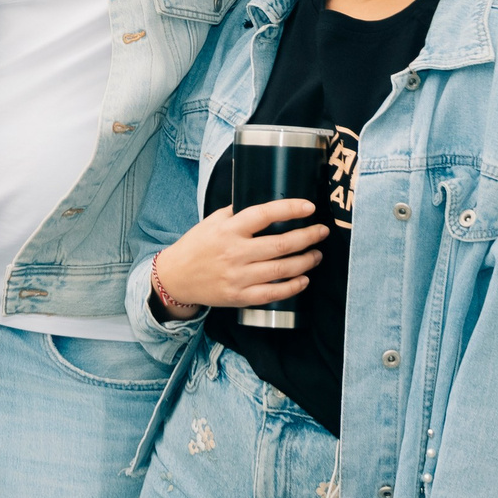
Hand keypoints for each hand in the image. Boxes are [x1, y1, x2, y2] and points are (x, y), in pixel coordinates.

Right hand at [150, 200, 325, 318]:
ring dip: (305, 261)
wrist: (175, 277)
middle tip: (322, 232)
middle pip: (280, 244)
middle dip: (307, 237)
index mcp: (228, 229)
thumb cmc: (196, 245)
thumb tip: (265, 200)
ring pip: (281, 269)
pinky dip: (292, 287)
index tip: (309, 207)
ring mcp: (237, 277)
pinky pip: (272, 293)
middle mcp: (234, 252)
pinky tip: (304, 279)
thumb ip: (236, 211)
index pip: (264, 214)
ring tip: (316, 255)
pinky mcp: (238, 297)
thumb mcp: (212, 221)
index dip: (289, 209)